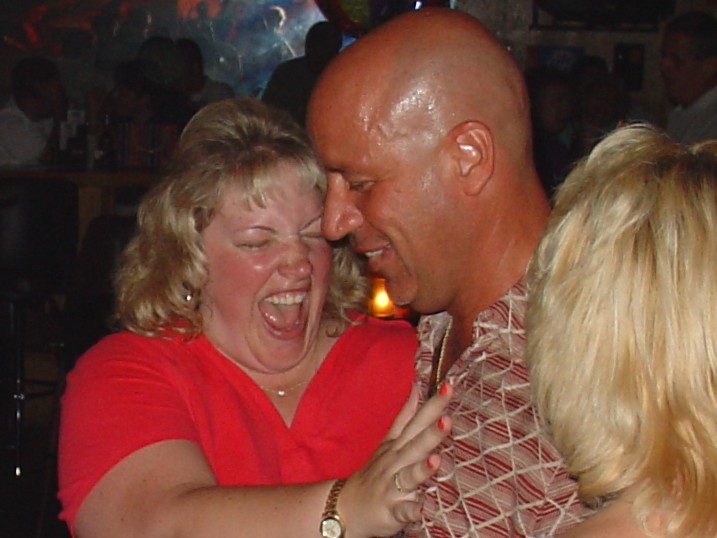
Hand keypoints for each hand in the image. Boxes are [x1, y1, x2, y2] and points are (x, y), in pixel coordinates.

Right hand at [340, 382, 452, 537]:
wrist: (345, 507)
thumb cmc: (375, 472)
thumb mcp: (389, 441)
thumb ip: (405, 416)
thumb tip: (417, 388)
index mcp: (399, 445)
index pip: (417, 421)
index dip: (433, 405)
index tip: (448, 386)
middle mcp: (396, 462)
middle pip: (415, 445)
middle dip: (431, 433)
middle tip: (447, 418)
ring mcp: (392, 487)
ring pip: (408, 476)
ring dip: (421, 469)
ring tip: (435, 460)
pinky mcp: (391, 512)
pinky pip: (402, 512)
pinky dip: (412, 511)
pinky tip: (422, 509)